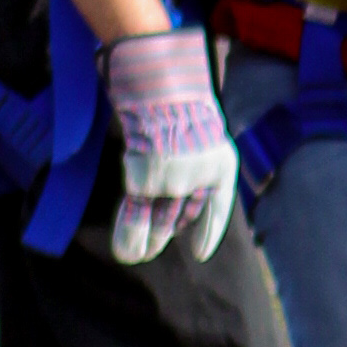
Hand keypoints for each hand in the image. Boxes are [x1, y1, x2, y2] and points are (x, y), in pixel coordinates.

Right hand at [100, 25, 237, 264]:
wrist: (164, 91)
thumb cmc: (184, 107)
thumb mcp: (206, 136)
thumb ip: (199, 164)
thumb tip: (184, 191)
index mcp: (221, 170)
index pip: (217, 210)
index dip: (207, 233)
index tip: (199, 253)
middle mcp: (200, 182)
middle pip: (180, 215)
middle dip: (164, 234)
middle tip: (150, 252)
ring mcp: (173, 184)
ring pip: (156, 216)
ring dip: (143, 239)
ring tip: (133, 256)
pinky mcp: (146, 181)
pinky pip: (136, 208)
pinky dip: (129, 230)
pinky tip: (126, 249)